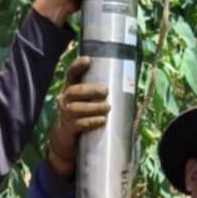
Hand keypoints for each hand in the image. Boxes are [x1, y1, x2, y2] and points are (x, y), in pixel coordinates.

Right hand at [47, 56, 109, 175]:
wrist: (66, 137)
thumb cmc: (83, 114)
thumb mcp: (87, 101)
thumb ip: (100, 95)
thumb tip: (130, 91)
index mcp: (70, 88)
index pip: (71, 74)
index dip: (78, 66)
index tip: (88, 60)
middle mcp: (65, 99)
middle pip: (74, 91)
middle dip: (90, 90)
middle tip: (105, 91)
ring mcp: (65, 114)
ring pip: (76, 108)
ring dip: (93, 107)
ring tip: (107, 107)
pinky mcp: (69, 128)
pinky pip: (79, 124)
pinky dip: (91, 122)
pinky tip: (101, 120)